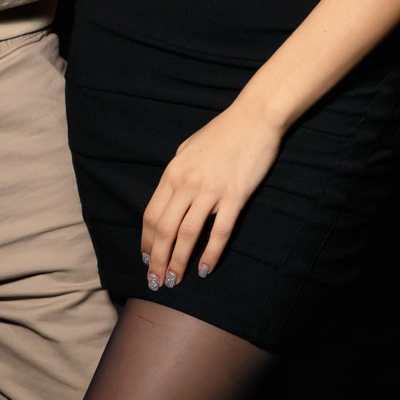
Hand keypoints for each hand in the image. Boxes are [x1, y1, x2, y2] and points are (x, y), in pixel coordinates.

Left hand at [140, 102, 282, 291]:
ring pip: (188, 234)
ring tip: (174, 281)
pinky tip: (205, 269)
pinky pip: (219, 232)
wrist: (254, 117)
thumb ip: (177, 174)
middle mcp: (187, 183)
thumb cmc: (222, 132)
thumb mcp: (188, 149)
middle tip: (155, 281)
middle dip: (157, 259)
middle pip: (164, 229)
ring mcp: (211, 190)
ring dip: (178, 261)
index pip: (151, 215)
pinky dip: (210, 253)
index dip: (146, 241)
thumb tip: (169, 197)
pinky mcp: (235, 196)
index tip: (145, 259)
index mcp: (173, 173)